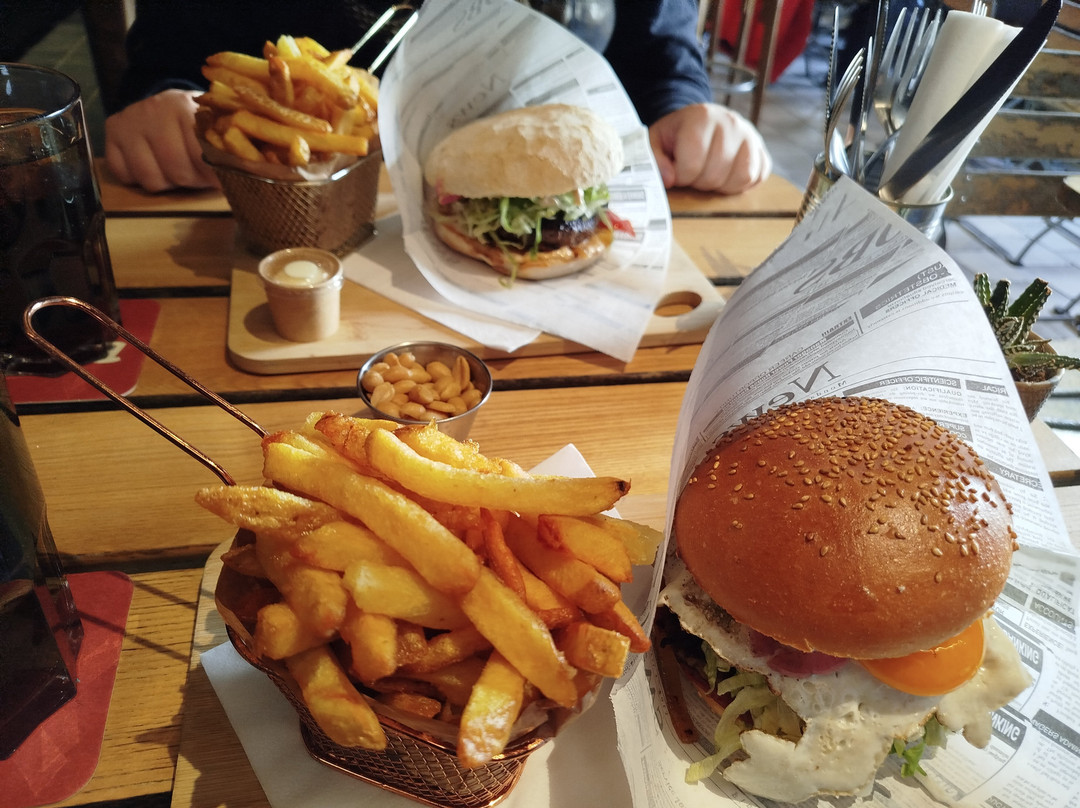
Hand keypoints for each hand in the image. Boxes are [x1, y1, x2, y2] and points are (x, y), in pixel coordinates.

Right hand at [105, 90, 218, 191]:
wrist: (170, 102)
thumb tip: (250, 176)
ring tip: (176, 170)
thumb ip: (228, 152)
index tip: (221, 182)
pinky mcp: (112, 130)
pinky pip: (124, 174)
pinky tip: (151, 165)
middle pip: (177, 171)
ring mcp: (130, 119)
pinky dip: (138, 179)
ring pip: (151, 178)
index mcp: (185, 107)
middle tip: (198, 176)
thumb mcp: (217, 130)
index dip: (213, 176)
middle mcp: (154, 109)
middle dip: (192, 181)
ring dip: (167, 183)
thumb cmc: (199, 123)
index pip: (202, 157)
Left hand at [648, 103, 771, 193]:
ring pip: (741, 177)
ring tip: (708, 173)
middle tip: (693, 171)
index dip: (681, 176)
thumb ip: (654, 160)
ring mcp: (750, 135)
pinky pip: (758, 177)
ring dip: (721, 185)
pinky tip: (726, 175)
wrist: (700, 120)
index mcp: (701, 117)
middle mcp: (730, 122)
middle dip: (699, 182)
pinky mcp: (761, 149)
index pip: (692, 164)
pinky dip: (741, 184)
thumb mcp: (656, 141)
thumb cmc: (677, 134)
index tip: (676, 170)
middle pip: (716, 174)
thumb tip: (669, 179)